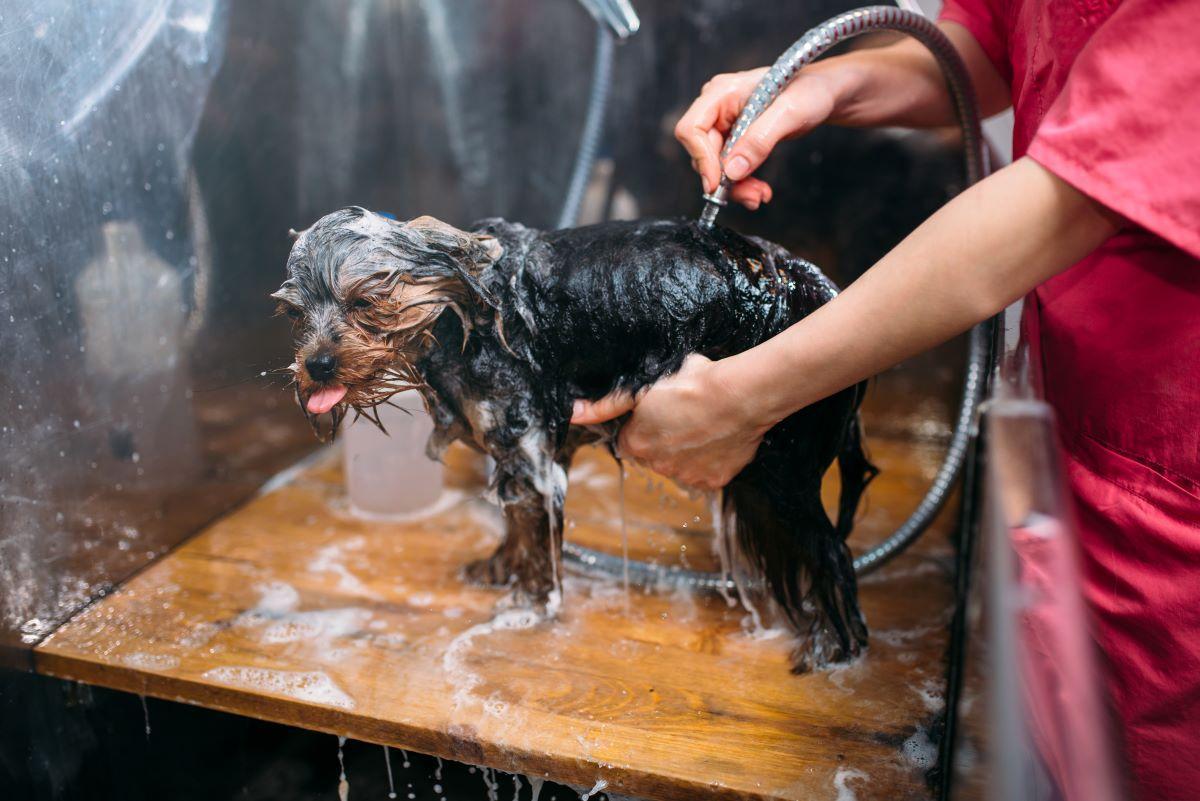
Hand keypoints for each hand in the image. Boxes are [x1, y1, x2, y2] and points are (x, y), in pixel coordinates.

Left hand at [570, 355, 773, 490]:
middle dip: (666, 438)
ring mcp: (686, 476)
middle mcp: (657, 466)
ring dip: (689, 449)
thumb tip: (572, 413)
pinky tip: (720, 436)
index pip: (631, 438)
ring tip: (705, 422)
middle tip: (685, 413)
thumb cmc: (691, 383)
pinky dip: (713, 458)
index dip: (645, 422)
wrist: (739, 395)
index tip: (662, 408)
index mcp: (636, 443)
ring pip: (682, 464)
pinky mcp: (713, 481)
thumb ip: (606, 403)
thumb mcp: (642, 386)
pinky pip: (708, 471)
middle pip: (656, 453)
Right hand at [674, 64, 849, 208]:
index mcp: (721, 92)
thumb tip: (732, 171)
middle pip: (702, 152)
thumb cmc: (811, 90)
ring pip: (715, 165)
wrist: (826, 93)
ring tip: (760, 195)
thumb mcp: (789, 113)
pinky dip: (743, 183)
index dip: (701, 159)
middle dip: (724, 179)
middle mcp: (718, 108)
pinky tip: (759, 190)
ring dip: (735, 187)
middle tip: (751, 196)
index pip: (692, 129)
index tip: (718, 184)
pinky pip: (729, 167)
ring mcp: (726, 124)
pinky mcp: (736, 139)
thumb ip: (759, 140)